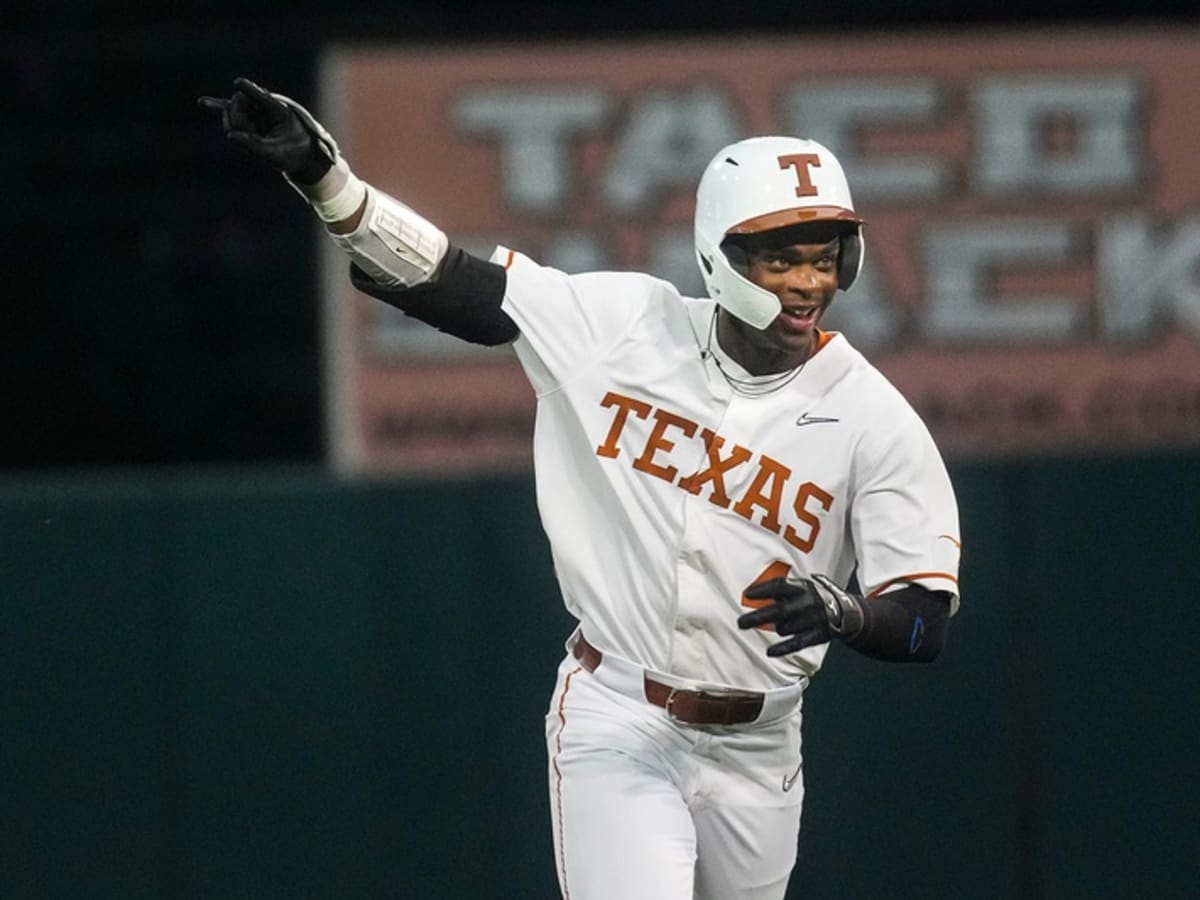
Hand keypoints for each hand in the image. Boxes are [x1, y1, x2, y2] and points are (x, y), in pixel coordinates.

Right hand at [198, 77, 330, 182]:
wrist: (300, 158)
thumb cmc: (292, 155)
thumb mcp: (276, 156)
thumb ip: (254, 146)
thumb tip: (230, 135)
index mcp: (278, 111)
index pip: (260, 96)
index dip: (249, 90)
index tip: (238, 83)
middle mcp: (265, 106)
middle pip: (238, 103)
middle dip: (236, 120)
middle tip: (248, 137)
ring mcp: (255, 110)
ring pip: (231, 110)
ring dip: (234, 125)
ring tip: (249, 139)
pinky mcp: (248, 117)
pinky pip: (229, 110)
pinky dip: (217, 107)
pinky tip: (202, 102)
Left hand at [737, 574, 864, 656]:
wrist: (846, 612)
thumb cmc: (813, 598)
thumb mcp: (802, 587)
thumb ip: (782, 590)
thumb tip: (751, 595)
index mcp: (803, 586)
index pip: (780, 586)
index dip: (763, 590)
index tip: (747, 594)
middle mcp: (809, 601)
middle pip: (779, 610)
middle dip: (757, 617)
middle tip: (740, 623)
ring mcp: (815, 619)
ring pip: (786, 628)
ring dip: (777, 629)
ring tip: (777, 626)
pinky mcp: (819, 635)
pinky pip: (797, 643)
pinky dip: (782, 648)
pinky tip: (769, 652)